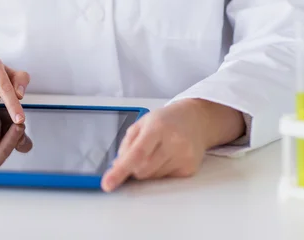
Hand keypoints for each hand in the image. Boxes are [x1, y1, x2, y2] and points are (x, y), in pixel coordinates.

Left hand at [101, 99, 244, 191]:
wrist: (195, 120)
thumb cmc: (166, 120)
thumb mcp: (142, 123)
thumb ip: (127, 144)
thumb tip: (117, 167)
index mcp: (157, 127)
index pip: (137, 154)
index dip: (120, 171)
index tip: (108, 184)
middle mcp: (174, 142)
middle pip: (142, 170)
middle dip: (134, 167)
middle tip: (140, 153)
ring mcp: (184, 157)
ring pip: (152, 177)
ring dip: (147, 169)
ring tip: (157, 151)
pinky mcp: (189, 169)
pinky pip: (164, 180)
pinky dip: (159, 171)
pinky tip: (167, 156)